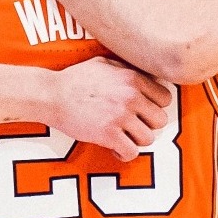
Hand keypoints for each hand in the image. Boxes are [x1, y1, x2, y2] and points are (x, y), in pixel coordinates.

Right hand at [49, 57, 172, 161]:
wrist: (52, 94)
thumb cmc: (75, 79)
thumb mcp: (104, 63)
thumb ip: (127, 69)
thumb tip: (145, 76)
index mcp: (133, 78)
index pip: (165, 98)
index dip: (155, 106)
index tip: (143, 111)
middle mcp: (131, 97)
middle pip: (161, 120)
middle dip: (148, 124)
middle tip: (133, 126)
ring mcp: (120, 116)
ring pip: (149, 138)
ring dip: (136, 140)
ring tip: (123, 137)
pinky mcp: (108, 134)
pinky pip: (131, 152)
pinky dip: (123, 153)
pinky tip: (114, 148)